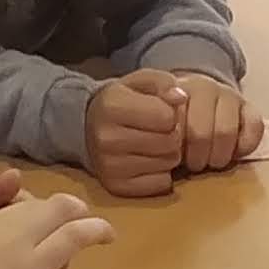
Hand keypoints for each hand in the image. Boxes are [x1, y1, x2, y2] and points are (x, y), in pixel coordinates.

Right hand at [84, 78, 184, 196]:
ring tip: (152, 144)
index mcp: (112, 106)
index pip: (167, 117)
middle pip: (170, 142)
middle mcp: (107, 138)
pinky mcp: (116, 187)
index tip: (160, 112)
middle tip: (158, 130)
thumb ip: (163, 82)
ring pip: (169, 163)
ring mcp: (110, 166)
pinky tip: (147, 161)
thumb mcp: (140, 82)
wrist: (88, 128)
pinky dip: (161, 174)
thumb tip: (180, 98)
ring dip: (168, 154)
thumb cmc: (122, 102)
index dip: (171, 113)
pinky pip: (161, 184)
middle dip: (172, 135)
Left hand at [133, 68, 260, 175]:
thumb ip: (147, 118)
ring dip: (217, 157)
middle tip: (190, 165)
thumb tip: (163, 128)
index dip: (174, 148)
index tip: (172, 156)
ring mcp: (230, 95)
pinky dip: (243, 147)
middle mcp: (205, 87)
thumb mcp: (146, 112)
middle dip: (195, 158)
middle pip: (201, 134)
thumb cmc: (167, 113)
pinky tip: (232, 154)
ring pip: (226, 133)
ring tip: (208, 162)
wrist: (190, 96)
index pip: (175, 126)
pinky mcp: (250, 107)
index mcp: (177, 89)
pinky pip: (254, 129)